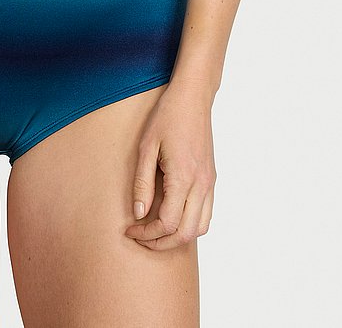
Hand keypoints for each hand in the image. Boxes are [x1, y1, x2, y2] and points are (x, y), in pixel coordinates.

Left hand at [124, 83, 215, 249]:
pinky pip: (206, 214)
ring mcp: (210, 183)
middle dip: (161, 243)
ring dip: (178, 237)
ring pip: (201, 228)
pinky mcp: (211, 179)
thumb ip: (142, 183)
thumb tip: (139, 213)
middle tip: (141, 237)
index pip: (168, 223)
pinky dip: (190, 224)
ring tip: (155, 232)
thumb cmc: (167, 117)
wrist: (193, 98)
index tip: (130, 229)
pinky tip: (172, 216)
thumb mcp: (146, 147)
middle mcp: (201, 184)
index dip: (147, 233)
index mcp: (184, 177)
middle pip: (186, 233)